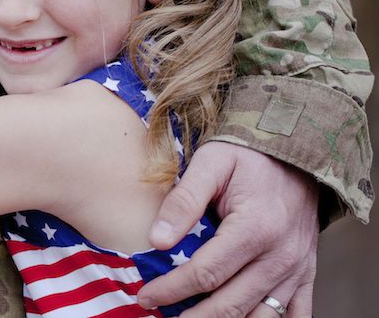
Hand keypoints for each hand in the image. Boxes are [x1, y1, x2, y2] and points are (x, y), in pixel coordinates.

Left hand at [136, 142, 317, 316]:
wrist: (296, 152)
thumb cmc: (247, 155)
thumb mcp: (211, 162)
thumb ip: (183, 200)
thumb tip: (157, 240)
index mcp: (255, 228)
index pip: (205, 273)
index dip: (171, 289)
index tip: (146, 296)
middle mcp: (281, 256)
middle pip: (231, 305)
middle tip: (159, 316)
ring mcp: (297, 268)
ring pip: (260, 317)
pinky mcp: (307, 272)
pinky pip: (295, 314)